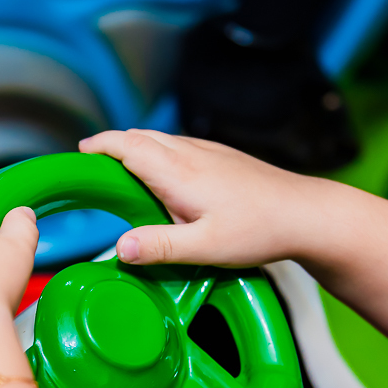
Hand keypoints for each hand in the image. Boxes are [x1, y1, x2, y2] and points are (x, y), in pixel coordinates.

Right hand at [80, 129, 309, 266]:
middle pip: (140, 137)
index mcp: (179, 172)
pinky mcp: (224, 157)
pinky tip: (164, 178)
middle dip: (112, 145)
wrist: (307, 213)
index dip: (100, 146)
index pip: (128, 145)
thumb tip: (119, 249)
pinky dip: (159, 154)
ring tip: (120, 171)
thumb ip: (160, 247)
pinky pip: (180, 147)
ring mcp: (210, 152)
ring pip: (161, 140)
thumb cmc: (260, 230)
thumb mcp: (206, 248)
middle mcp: (191, 153)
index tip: (80, 152)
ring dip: (136, 148)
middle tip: (92, 164)